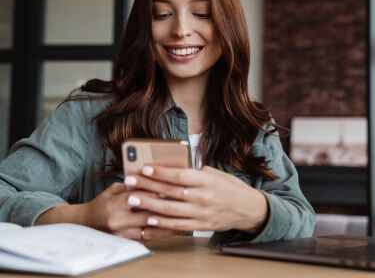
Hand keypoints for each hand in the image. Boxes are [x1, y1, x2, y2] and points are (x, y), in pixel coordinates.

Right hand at [35, 182, 181, 240]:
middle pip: (146, 213)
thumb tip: (151, 177)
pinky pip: (148, 237)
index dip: (154, 191)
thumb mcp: (113, 190)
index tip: (169, 187)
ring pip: (149, 227)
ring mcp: (122, 233)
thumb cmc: (102, 203)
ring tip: (183, 215)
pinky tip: (174, 227)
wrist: (86, 224)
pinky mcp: (127, 241)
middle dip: (165, 207)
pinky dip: (162, 232)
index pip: (137, 196)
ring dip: (167, 221)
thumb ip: (130, 185)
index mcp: (113, 204)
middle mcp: (117, 220)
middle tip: (182, 201)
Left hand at [124, 166, 268, 232]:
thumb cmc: (230, 187)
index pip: (180, 176)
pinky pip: (178, 225)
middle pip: (170, 192)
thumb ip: (194, 172)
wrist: (248, 209)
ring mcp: (201, 214)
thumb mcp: (215, 173)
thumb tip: (172, 169)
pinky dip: (162, 223)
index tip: (144, 168)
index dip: (161, 172)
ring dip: (149, 204)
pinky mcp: (201, 226)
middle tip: (129, 181)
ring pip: (171, 210)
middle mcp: (203, 197)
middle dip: (147, 186)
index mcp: (207, 181)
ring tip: (133, 199)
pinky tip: (149, 219)